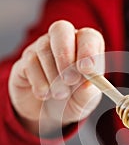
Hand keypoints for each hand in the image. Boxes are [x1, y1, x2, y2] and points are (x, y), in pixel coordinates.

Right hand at [8, 20, 104, 136]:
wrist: (47, 115)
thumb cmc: (71, 101)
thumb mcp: (84, 102)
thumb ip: (88, 93)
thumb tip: (88, 82)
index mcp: (84, 48)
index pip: (88, 36)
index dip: (88, 49)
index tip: (87, 69)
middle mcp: (63, 42)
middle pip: (61, 29)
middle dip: (65, 54)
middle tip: (70, 80)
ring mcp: (41, 48)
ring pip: (44, 49)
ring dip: (54, 76)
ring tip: (60, 95)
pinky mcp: (24, 61)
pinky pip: (29, 63)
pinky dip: (39, 82)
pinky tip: (45, 94)